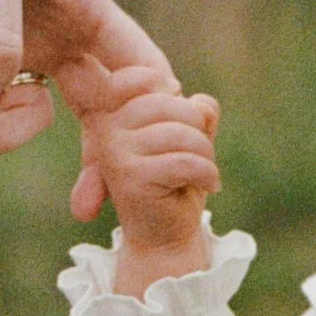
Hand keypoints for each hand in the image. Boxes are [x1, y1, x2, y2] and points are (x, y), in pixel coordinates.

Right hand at [92, 82, 222, 293]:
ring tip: (206, 174)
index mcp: (112, 111)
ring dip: (206, 155)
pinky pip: (184, 162)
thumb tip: (202, 104)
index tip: (188, 125)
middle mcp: (105, 128)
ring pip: (181, 133)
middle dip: (198, 130)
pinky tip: (210, 186)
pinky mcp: (129, 177)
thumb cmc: (176, 182)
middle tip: (202, 156)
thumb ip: (196, 112)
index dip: (179, 99)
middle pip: (170, 103)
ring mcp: (114, 152)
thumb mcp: (189, 137)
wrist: (165, 236)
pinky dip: (207, 173)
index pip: (149, 78)